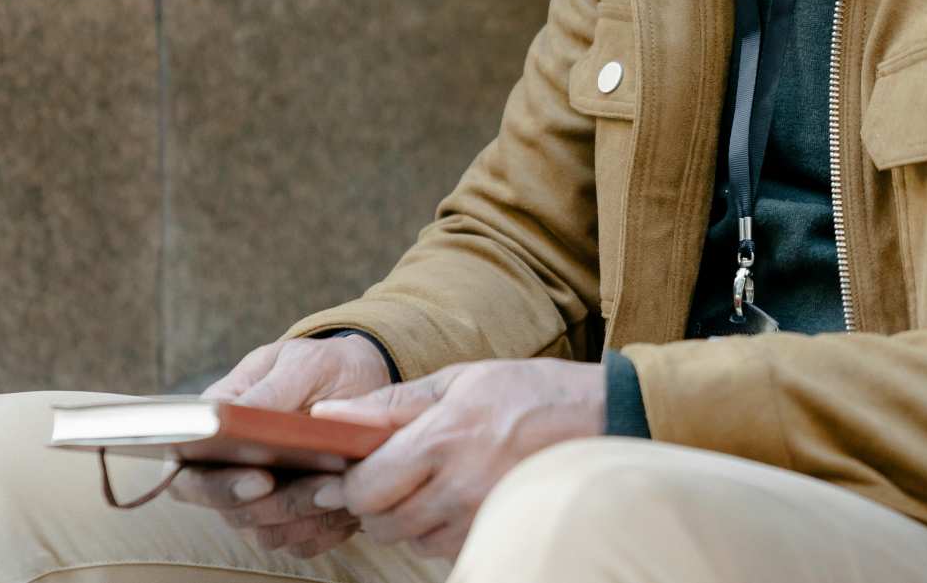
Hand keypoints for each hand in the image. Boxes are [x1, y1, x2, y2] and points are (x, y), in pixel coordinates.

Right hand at [168, 335, 392, 558]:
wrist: (363, 380)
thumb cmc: (323, 366)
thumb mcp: (301, 362)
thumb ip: (269, 389)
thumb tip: (231, 416)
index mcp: (214, 428)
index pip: (187, 473)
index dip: (215, 486)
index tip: (261, 479)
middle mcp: (229, 471)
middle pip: (230, 511)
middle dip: (276, 504)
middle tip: (321, 485)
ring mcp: (261, 499)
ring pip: (267, 532)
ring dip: (307, 517)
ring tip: (344, 489)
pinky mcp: (294, 519)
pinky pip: (302, 542)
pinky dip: (327, 528)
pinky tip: (352, 504)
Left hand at [311, 358, 605, 559]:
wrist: (598, 420)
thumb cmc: (529, 392)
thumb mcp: (460, 378)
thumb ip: (391, 403)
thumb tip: (327, 416)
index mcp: (442, 438)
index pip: (366, 485)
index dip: (350, 480)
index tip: (351, 467)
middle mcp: (457, 487)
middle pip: (381, 521)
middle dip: (374, 500)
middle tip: (392, 470)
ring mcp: (477, 519)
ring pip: (409, 539)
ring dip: (407, 515)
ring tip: (433, 476)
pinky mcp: (493, 538)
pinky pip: (442, 548)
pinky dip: (438, 527)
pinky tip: (458, 493)